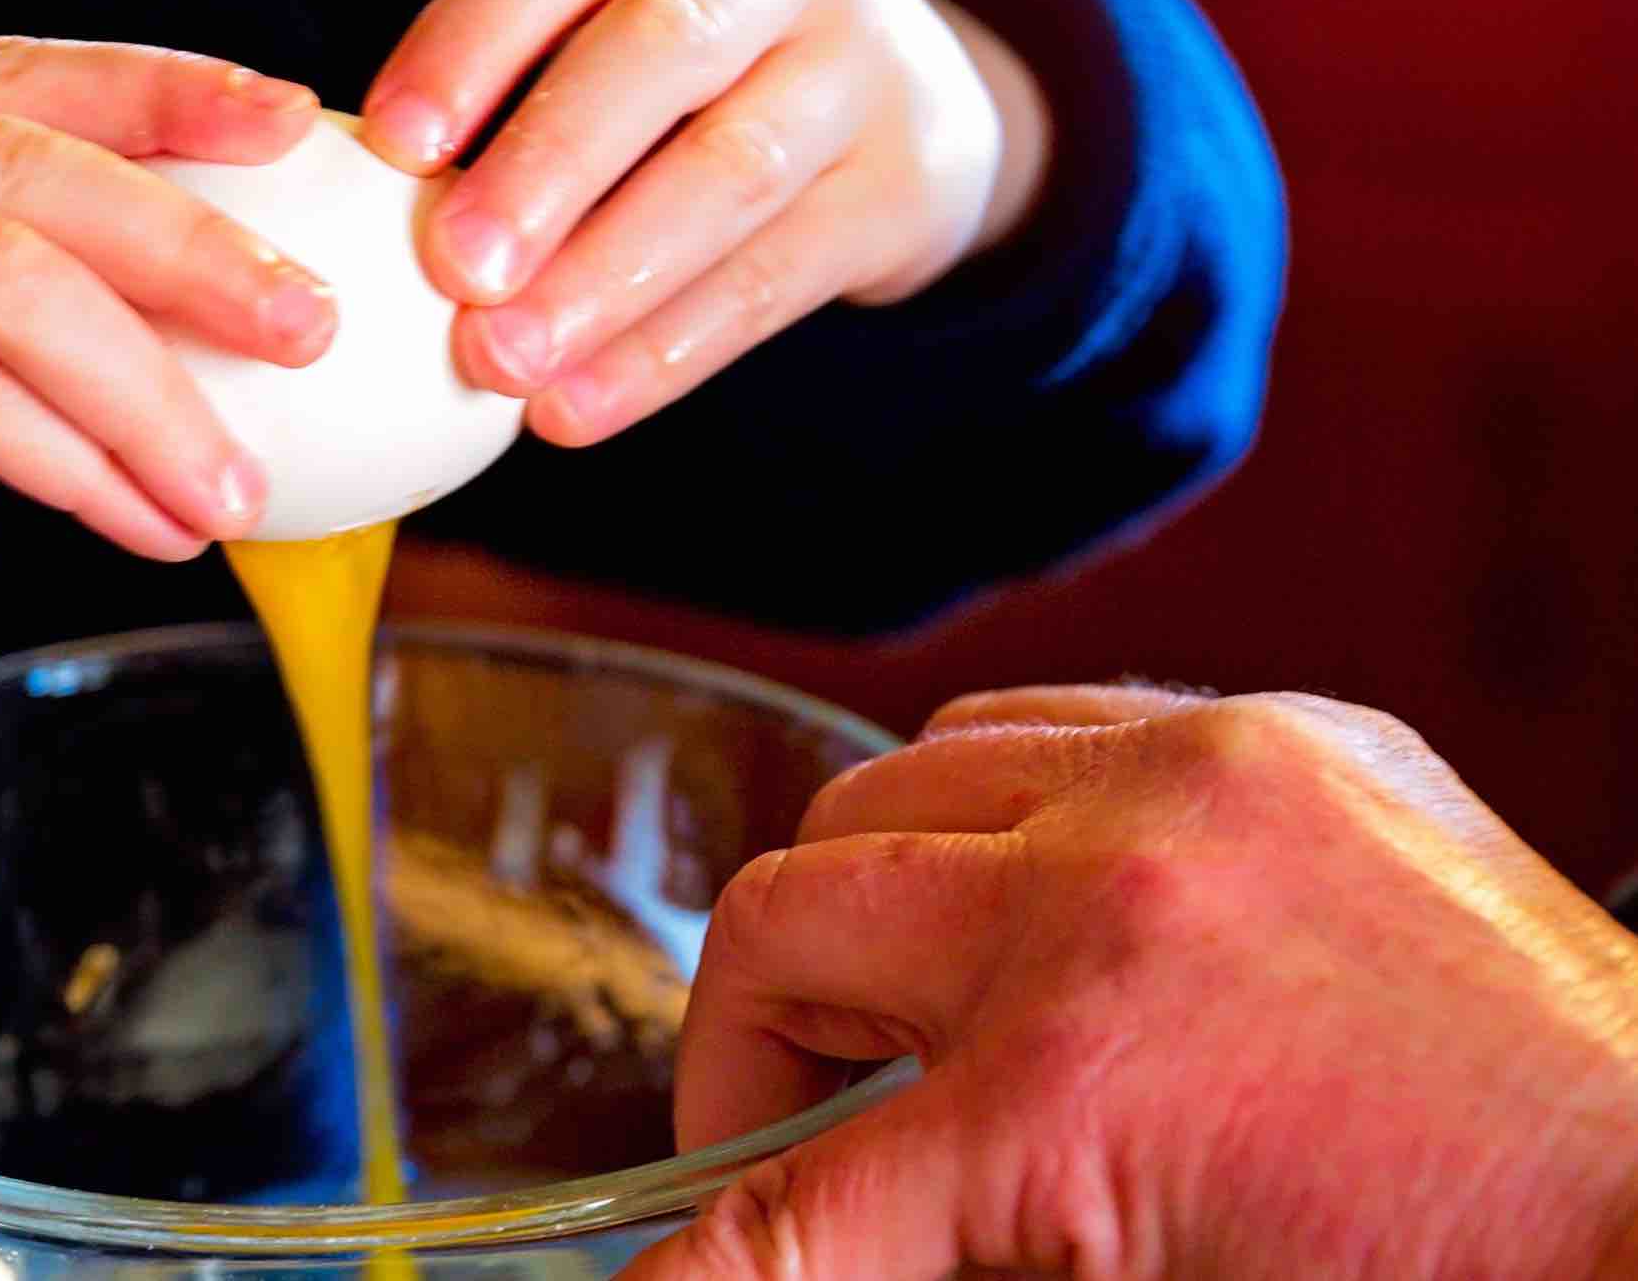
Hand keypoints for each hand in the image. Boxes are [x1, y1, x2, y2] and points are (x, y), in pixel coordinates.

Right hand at [0, 40, 337, 694]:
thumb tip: (161, 326)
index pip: (14, 71)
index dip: (166, 92)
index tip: (293, 127)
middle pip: (37, 164)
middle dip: (199, 247)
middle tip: (317, 322)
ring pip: (16, 280)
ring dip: (154, 390)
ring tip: (240, 484)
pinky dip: (73, 460)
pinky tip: (139, 518)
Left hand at [360, 0, 1050, 441]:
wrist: (910, 85)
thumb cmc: (688, 52)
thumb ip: (513, 64)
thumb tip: (366, 190)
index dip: (472, 37)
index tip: (389, 145)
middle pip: (662, 45)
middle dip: (548, 163)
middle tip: (452, 270)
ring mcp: (863, 62)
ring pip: (732, 169)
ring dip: (605, 277)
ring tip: (501, 363)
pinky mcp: (903, 183)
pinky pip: (778, 276)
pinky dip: (667, 352)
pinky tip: (577, 409)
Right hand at [623, 685, 1637, 1280]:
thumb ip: (961, 1256)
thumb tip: (812, 1253)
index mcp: (1077, 1087)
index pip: (794, 1212)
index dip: (700, 1266)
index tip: (662, 1280)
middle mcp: (1108, 891)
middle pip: (782, 926)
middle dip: (747, 1055)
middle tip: (787, 1138)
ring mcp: (1197, 782)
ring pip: (892, 784)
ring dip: (870, 910)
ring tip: (925, 1009)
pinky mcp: (1282, 735)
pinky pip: (1045, 720)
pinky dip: (997, 812)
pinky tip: (1042, 902)